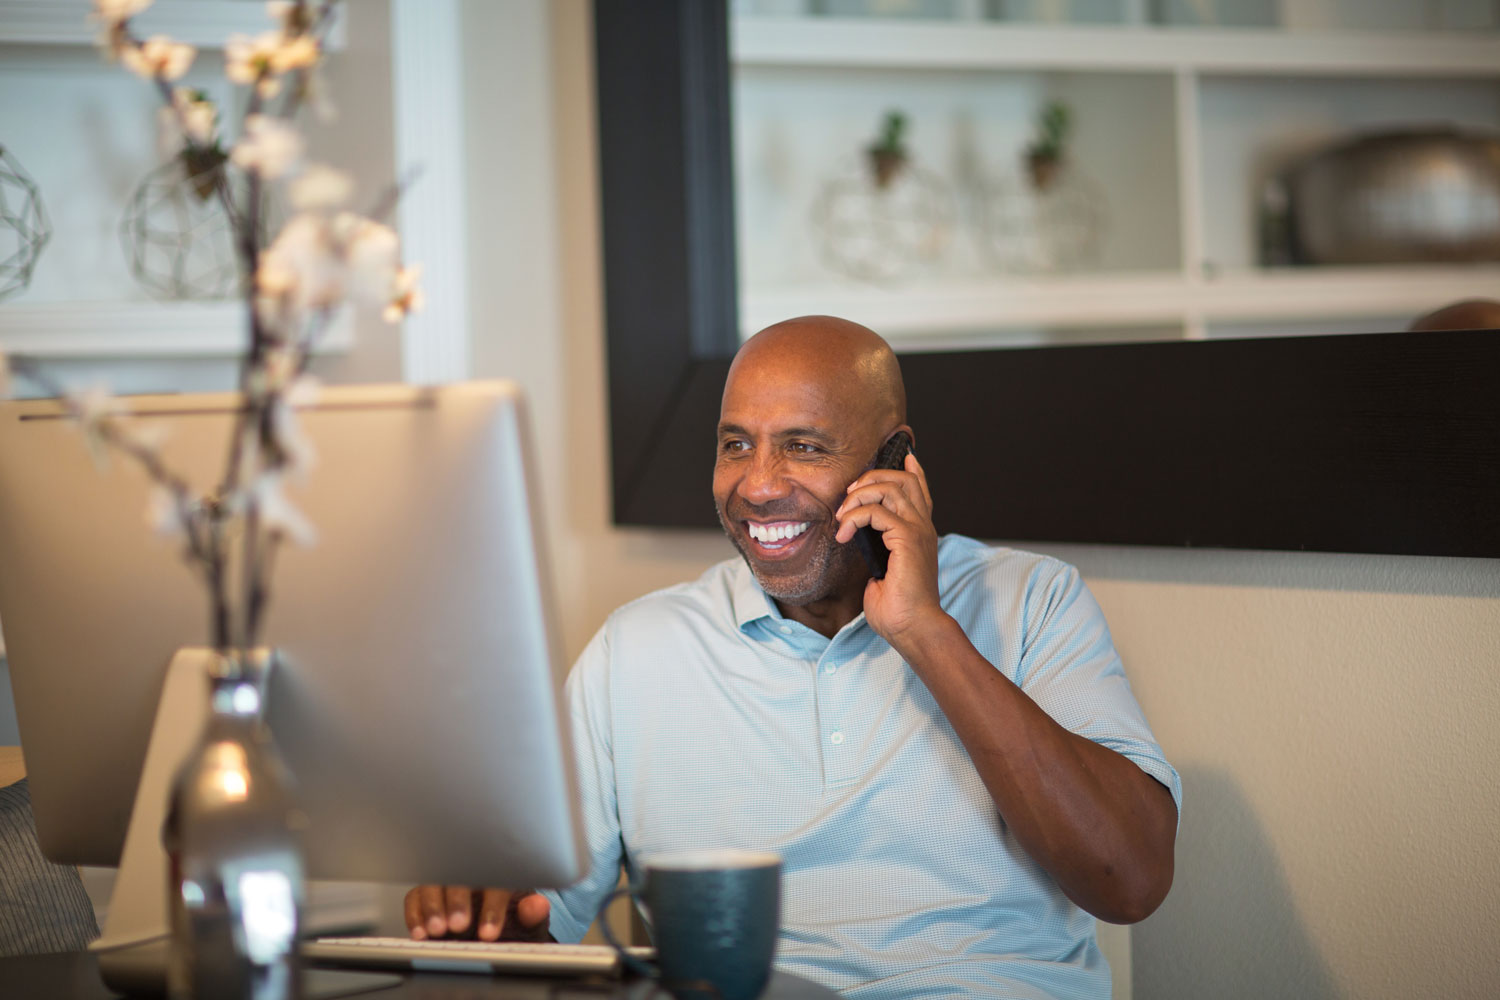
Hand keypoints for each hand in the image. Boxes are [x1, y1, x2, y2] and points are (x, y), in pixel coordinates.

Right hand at [403, 886, 550, 941]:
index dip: (493, 907)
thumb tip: (537, 906)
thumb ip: (533, 915)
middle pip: (460, 873)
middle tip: (459, 926)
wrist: (494, 928)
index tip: (489, 934)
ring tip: (438, 930)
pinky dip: (415, 913)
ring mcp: (448, 880)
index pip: (498, 881)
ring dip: (433, 905)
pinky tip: (420, 932)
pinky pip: (415, 895)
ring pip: (434, 881)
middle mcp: (472, 870)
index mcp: (502, 872)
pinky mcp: (427, 893)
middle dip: (458, 901)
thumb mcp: (528, 922)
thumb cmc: (513, 920)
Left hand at [834, 451, 944, 649]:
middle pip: (902, 479)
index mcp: (920, 532)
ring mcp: (917, 530)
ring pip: (890, 487)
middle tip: (849, 496)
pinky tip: (844, 534)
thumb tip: (859, 540)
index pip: (920, 489)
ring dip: (859, 495)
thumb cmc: (898, 607)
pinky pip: (876, 511)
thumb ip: (877, 549)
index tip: (904, 456)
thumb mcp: (883, 570)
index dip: (911, 469)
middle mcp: (923, 526)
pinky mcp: (907, 538)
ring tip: (843, 515)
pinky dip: (854, 518)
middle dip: (871, 478)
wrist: (912, 627)